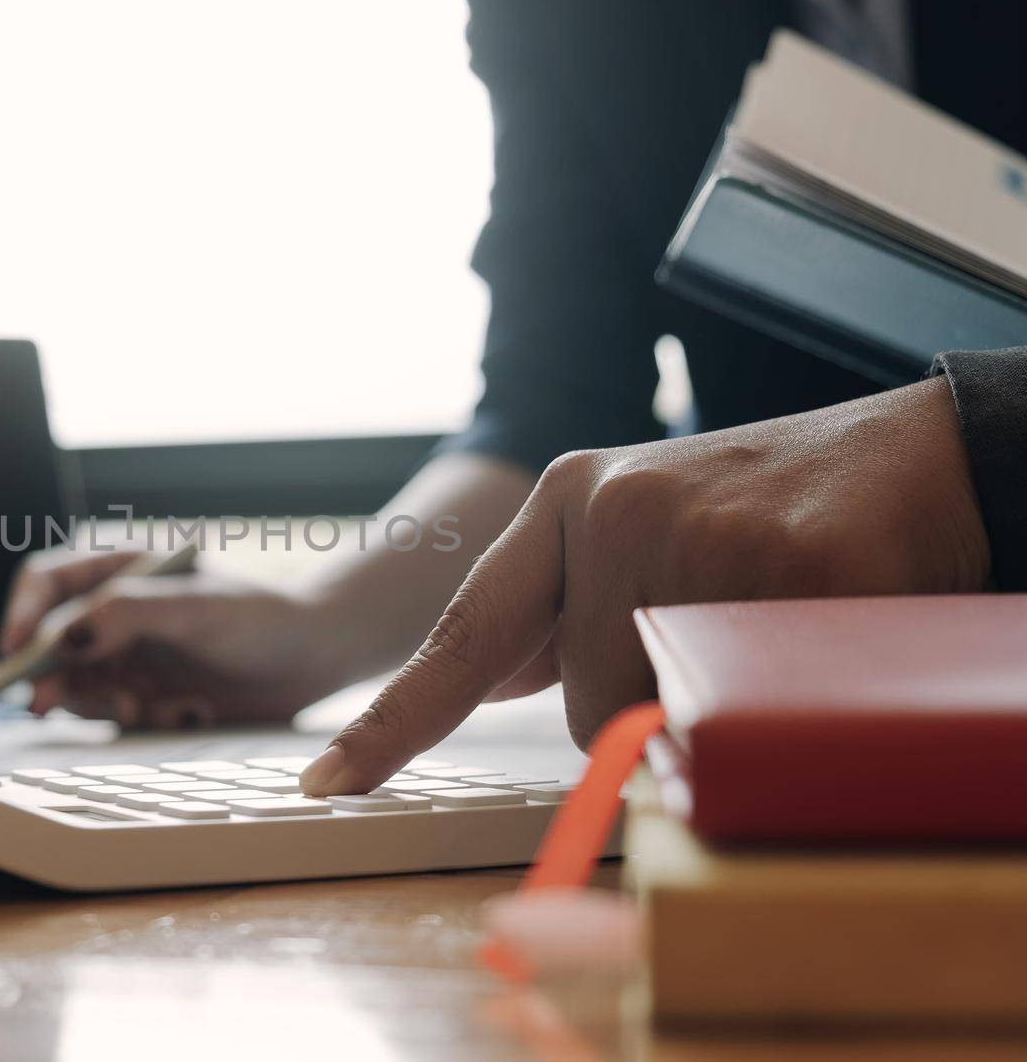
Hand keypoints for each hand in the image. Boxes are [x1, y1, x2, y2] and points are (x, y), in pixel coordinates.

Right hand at [0, 547, 350, 726]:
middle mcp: (113, 611)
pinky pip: (114, 714)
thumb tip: (62, 636)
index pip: (45, 583)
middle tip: (50, 702)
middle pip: (47, 641)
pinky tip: (188, 711)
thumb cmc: (261, 617)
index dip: (20, 614)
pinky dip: (141, 718)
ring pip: (75, 685)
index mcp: (120, 567)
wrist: (312, 660)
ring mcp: (125, 654)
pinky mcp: (143, 693)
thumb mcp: (195, 608)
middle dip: (52, 674)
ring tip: (147, 707)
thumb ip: (127, 614)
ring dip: (101, 703)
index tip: (13, 650)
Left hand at [301, 377, 989, 794]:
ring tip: (764, 620)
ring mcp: (692, 529)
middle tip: (718, 634)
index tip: (328, 782)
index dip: (393, 720)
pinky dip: (778, 689)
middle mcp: (609, 507)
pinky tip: (810, 619)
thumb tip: (501, 689)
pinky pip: (745, 697)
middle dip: (650, 707)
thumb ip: (564, 615)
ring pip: (662, 713)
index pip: (462, 632)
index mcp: (566, 504)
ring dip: (711, 701)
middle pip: (585, 705)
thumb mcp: (640, 542)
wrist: (910, 455)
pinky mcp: (778, 558)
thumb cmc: (764, 516)